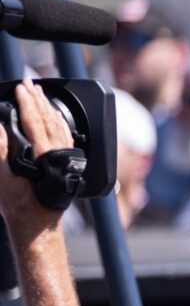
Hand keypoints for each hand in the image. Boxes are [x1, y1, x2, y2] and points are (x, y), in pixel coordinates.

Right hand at [0, 78, 74, 237]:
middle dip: (37, 100)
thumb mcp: (2, 176)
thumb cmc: (19, 203)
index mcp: (44, 154)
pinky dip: (58, 121)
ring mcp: (66, 157)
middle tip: (28, 83)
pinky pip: (65, 135)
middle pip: (49, 119)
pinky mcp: (68, 162)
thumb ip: (0, 149)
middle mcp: (59, 153)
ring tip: (39, 93)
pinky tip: (54, 115)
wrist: (37, 222)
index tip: (21, 88)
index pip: (35, 121)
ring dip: (48, 107)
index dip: (27, 103)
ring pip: (59, 125)